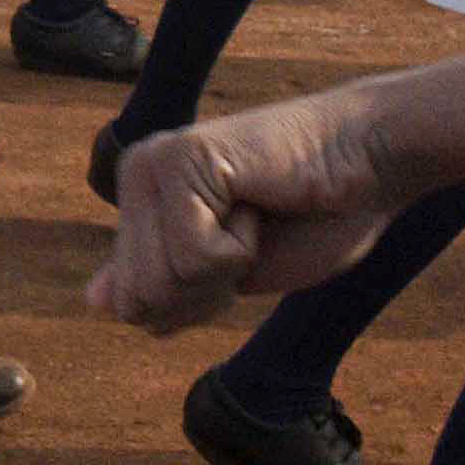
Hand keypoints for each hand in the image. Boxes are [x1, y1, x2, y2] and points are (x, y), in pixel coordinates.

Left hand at [91, 86, 408, 330]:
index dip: (193, 304)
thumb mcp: (228, 271)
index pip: (129, 305)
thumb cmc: (311, 217)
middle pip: (138, 299)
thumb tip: (94, 304)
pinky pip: (195, 255)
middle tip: (247, 235)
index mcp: (138, 205)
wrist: (371, 166)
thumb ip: (162, 283)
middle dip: (204, 290)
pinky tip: (257, 201)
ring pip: (163, 280)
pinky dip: (240, 247)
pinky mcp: (181, 159)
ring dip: (226, 267)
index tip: (236, 255)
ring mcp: (153, 164)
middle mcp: (133, 178)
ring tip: (252, 213)